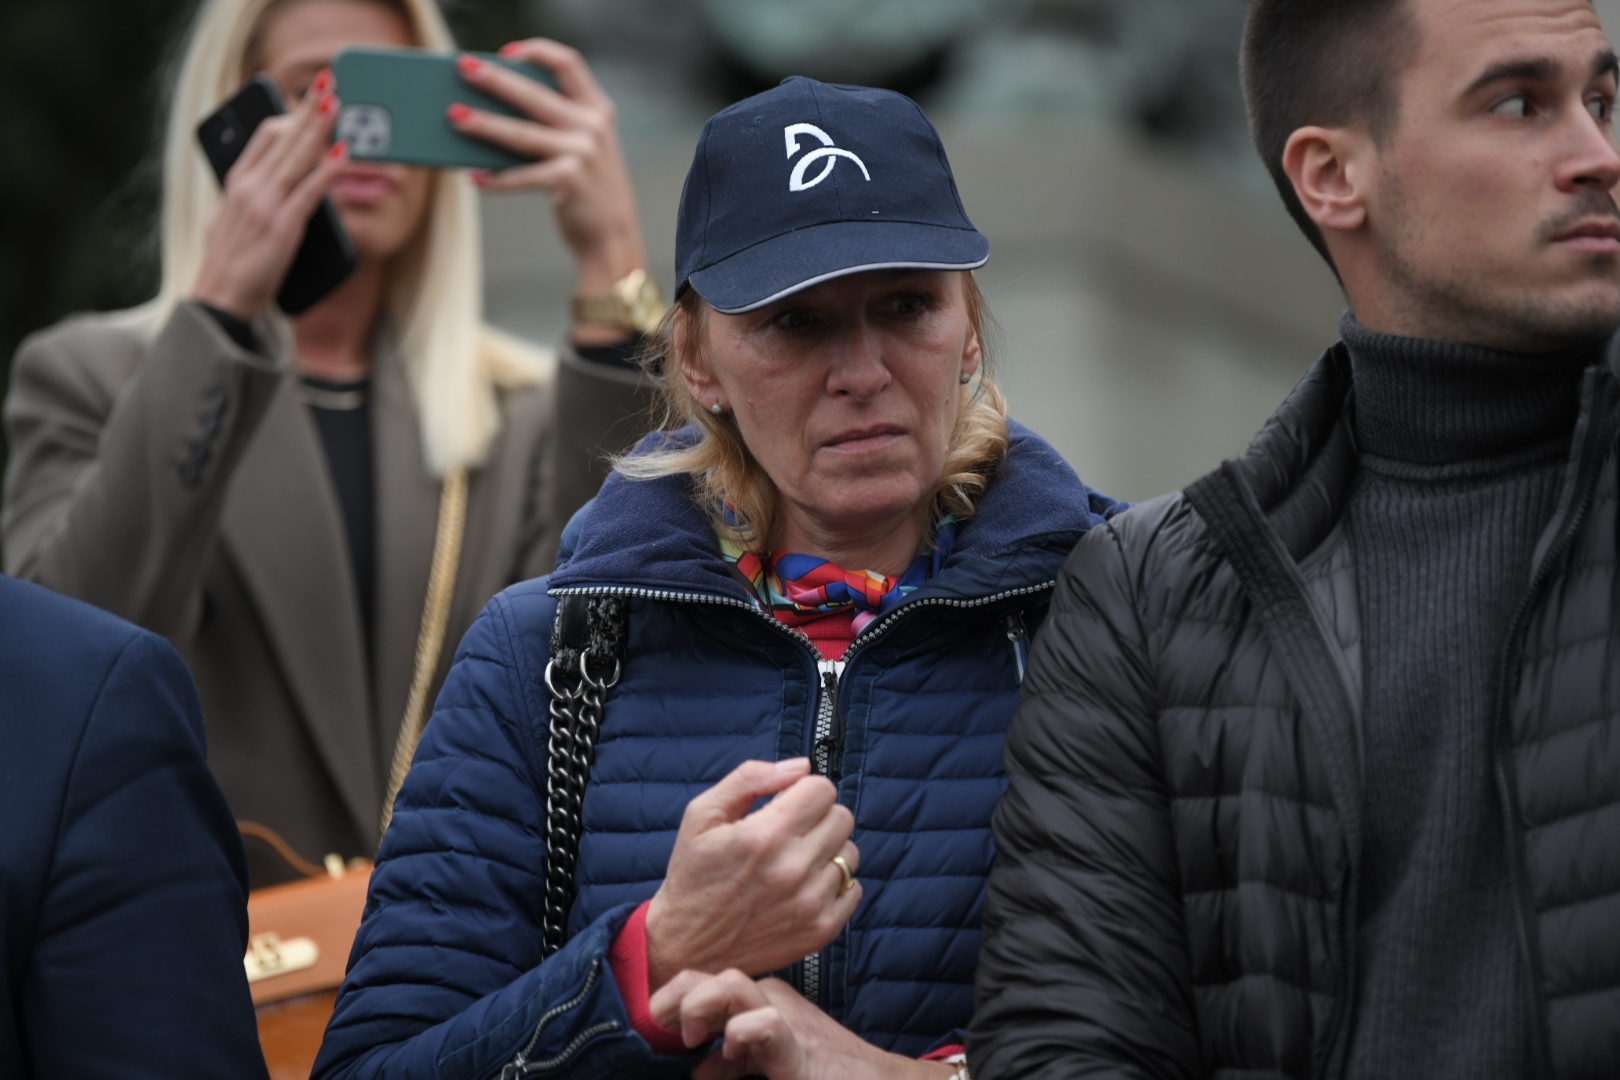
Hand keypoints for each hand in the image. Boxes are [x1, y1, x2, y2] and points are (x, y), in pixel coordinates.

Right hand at [192, 70, 347, 321]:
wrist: (219, 299)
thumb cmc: (229, 264)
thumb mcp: (230, 220)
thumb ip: (250, 198)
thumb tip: (272, 185)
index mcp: (235, 183)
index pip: (263, 136)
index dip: (288, 114)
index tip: (308, 101)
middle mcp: (250, 187)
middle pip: (282, 135)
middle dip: (307, 107)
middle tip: (328, 82)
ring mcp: (266, 204)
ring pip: (298, 155)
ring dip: (320, 126)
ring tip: (338, 103)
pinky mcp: (284, 226)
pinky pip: (312, 190)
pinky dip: (329, 167)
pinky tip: (344, 151)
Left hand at [449, 41, 646, 305]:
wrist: (612, 236)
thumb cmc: (588, 187)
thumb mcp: (584, 146)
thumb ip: (554, 123)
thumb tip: (493, 109)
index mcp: (597, 109)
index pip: (568, 63)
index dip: (537, 51)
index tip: (506, 52)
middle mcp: (592, 126)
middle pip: (535, 93)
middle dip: (496, 80)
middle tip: (464, 69)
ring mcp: (582, 153)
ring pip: (522, 134)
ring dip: (485, 125)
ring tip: (455, 117)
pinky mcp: (569, 180)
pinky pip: (522, 176)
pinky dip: (496, 179)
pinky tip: (475, 178)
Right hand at [644, 759, 860, 992]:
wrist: (685, 945)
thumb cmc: (693, 874)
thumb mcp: (702, 814)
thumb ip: (750, 778)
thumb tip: (801, 766)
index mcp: (764, 836)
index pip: (823, 790)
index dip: (803, 790)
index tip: (786, 804)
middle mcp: (792, 870)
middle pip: (842, 817)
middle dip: (818, 816)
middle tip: (790, 832)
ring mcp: (810, 903)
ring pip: (850, 853)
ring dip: (827, 851)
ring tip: (795, 861)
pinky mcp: (820, 931)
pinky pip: (854, 890)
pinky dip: (836, 884)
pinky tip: (805, 887)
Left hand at [650, 971, 953, 1079]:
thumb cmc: (819, 1072)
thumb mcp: (767, 1062)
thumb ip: (732, 1062)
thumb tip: (699, 1069)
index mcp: (758, 1000)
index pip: (704, 980)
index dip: (672, 996)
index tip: (659, 1028)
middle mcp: (769, 998)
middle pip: (711, 973)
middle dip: (676, 995)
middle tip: (665, 1029)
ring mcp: (786, 1017)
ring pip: (732, 984)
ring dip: (700, 1005)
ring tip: (691, 1038)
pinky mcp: (799, 1047)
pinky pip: (765, 1024)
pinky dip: (742, 1032)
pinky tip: (731, 1051)